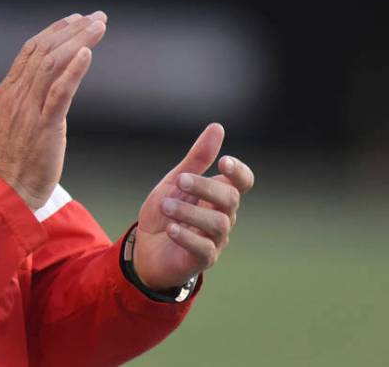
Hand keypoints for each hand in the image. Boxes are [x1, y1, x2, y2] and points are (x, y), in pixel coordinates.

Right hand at [0, 12, 106, 209]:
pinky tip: (86, 54)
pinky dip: (73, 70)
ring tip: (99, 27)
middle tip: (96, 17)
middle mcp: (18, 94)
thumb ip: (25, 97)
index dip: (54, 30)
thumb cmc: (14, 158)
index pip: (31, 49)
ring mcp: (29, 109)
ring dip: (78, 41)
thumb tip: (43, 81)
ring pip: (52, 64)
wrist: (7, 190)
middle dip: (72, 30)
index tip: (75, 19)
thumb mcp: (13, 119)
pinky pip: (58, 93)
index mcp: (10, 91)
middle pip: (44, 50)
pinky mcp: (44, 127)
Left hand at [132, 123, 254, 288]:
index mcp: (218, 195)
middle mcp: (223, 216)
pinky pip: (205, 249)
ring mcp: (216, 239)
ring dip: (190, 212)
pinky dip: (187, 236)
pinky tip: (171, 228)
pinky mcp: (203, 260)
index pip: (243, 182)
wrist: (145, 248)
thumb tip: (217, 127)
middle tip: (180, 180)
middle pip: (230, 199)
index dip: (239, 172)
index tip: (223, 162)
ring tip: (165, 206)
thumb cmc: (166, 212)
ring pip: (218, 224)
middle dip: (205, 187)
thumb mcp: (176, 181)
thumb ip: (197, 158)